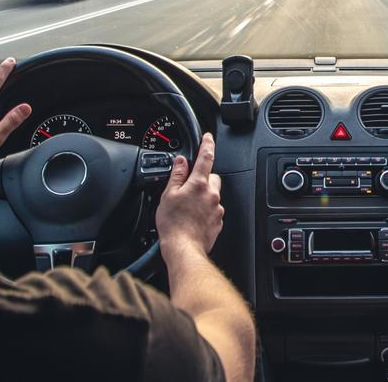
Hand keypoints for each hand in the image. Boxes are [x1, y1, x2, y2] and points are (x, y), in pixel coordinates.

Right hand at [156, 133, 223, 258]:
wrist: (183, 249)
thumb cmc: (173, 225)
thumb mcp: (168, 195)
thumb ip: (176, 175)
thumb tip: (180, 162)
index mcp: (199, 184)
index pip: (206, 157)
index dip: (207, 144)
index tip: (208, 137)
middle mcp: (212, 194)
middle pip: (212, 177)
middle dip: (202, 178)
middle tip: (188, 188)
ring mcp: (217, 208)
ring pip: (213, 194)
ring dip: (204, 196)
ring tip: (188, 207)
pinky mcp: (218, 221)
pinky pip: (213, 209)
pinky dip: (205, 210)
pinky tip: (193, 217)